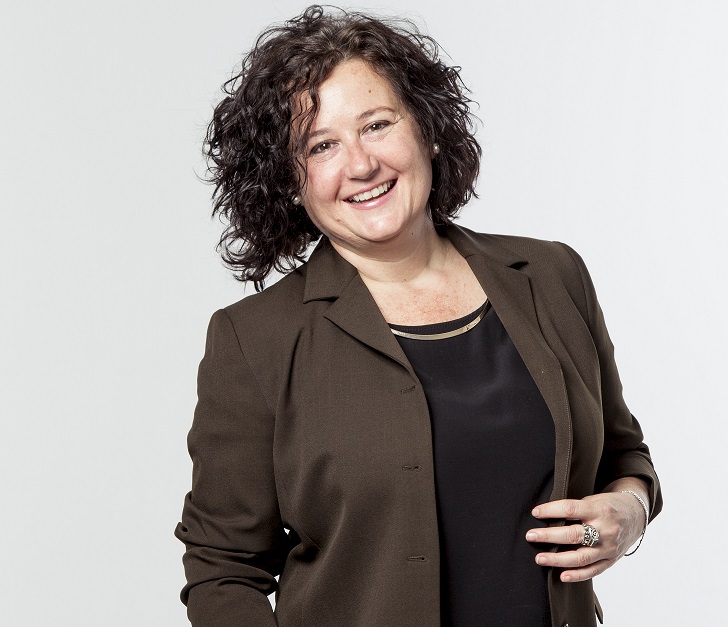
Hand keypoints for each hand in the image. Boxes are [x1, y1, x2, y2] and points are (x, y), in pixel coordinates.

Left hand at [525, 478, 648, 582]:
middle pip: (573, 535)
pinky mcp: (611, 560)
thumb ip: (575, 509)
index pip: (570, 509)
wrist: (636, 515)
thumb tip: (546, 517)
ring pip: (581, 557)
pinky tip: (562, 575)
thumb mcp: (593, 500)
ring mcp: (609, 547)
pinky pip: (593, 570)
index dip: (551, 510)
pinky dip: (577, 575)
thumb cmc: (608, 505)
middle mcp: (605, 529)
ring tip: (540, 558)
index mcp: (599, 509)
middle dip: (549, 536)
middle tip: (531, 536)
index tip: (535, 513)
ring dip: (558, 559)